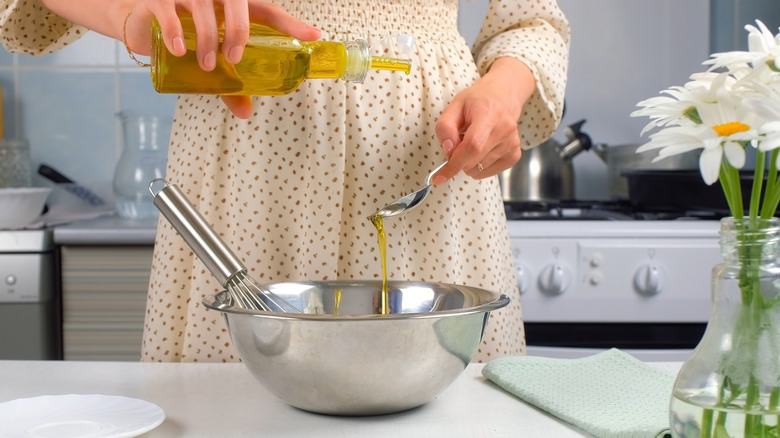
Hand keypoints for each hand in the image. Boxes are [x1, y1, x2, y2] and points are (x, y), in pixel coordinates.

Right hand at [123, 0, 320, 118]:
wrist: (140, 22)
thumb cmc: (187, 38)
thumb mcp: (211, 59)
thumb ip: (228, 83)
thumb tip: (245, 113)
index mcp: (235, 8)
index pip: (268, 12)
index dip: (291, 24)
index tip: (314, 36)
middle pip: (237, 2)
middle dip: (238, 31)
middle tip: (234, 59)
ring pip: (202, 8)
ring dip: (207, 39)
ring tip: (207, 64)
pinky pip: (169, 11)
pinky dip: (175, 32)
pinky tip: (180, 50)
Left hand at [432, 57, 535, 184]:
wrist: (503, 97)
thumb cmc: (476, 102)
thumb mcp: (454, 106)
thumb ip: (445, 127)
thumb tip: (448, 151)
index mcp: (489, 113)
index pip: (473, 146)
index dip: (455, 164)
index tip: (439, 177)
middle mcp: (505, 128)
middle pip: (475, 160)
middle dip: (458, 161)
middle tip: (456, 146)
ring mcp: (512, 143)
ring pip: (480, 169)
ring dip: (469, 163)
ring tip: (472, 142)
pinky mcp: (515, 154)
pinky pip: (490, 172)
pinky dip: (479, 167)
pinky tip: (481, 151)